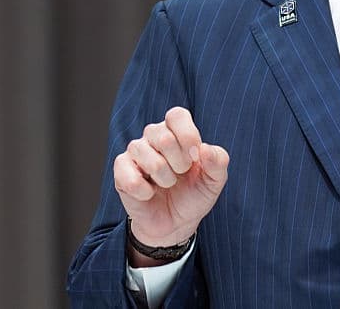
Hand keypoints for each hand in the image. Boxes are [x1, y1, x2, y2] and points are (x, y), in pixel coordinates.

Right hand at [114, 107, 228, 256]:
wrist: (176, 223)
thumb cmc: (194, 194)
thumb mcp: (214, 180)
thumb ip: (218, 161)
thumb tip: (205, 149)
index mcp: (176, 131)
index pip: (176, 115)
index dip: (187, 136)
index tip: (195, 157)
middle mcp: (154, 136)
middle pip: (163, 136)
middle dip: (179, 162)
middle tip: (181, 174)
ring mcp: (135, 152)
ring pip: (147, 155)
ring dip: (164, 178)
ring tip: (167, 184)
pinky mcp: (121, 171)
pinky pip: (130, 176)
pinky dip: (144, 191)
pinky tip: (150, 194)